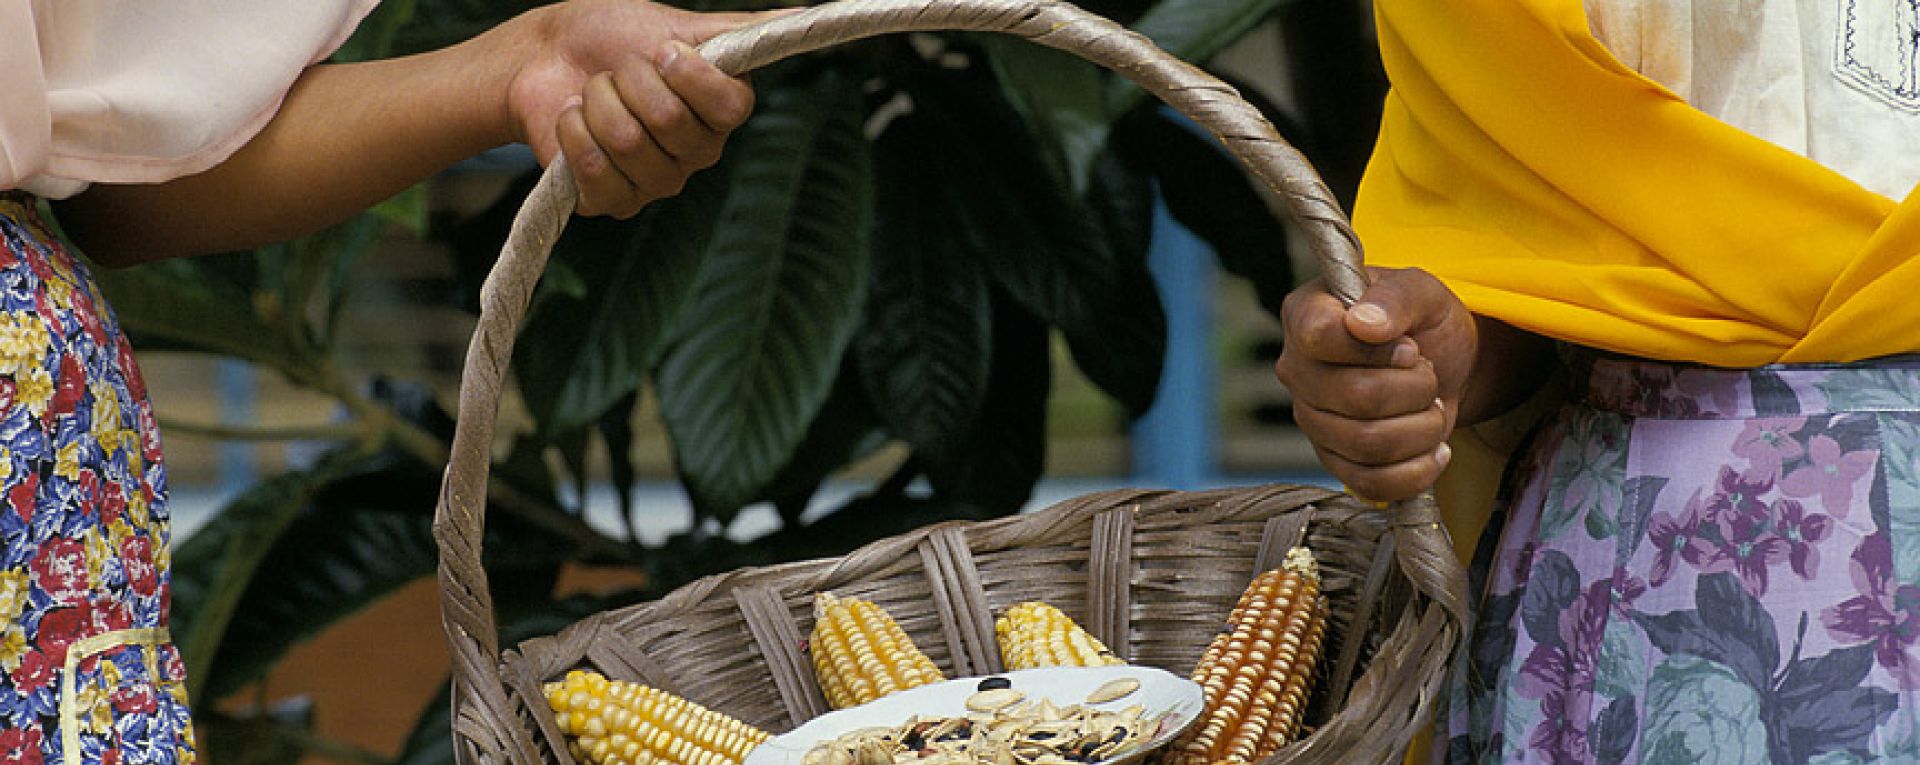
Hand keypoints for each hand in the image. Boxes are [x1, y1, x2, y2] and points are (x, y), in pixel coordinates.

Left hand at [503, 0, 776, 216]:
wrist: (547, 55)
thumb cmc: (614, 35)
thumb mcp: (680, 24)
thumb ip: (741, 30)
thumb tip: (802, 14)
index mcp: (721, 112)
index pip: (730, 107)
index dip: (691, 76)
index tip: (664, 50)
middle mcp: (695, 153)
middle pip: (671, 122)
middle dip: (630, 80)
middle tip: (619, 71)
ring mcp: (654, 182)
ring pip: (628, 144)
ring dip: (597, 102)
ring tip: (593, 93)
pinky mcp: (610, 200)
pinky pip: (596, 171)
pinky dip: (574, 132)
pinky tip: (574, 120)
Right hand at [1273, 267, 1477, 500]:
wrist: (1444, 364)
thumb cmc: (1424, 321)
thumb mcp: (1423, 291)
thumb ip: (1396, 297)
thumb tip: (1364, 323)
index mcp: (1307, 315)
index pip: (1319, 337)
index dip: (1376, 349)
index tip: (1409, 347)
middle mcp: (1298, 369)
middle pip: (1356, 397)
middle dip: (1416, 389)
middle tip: (1429, 376)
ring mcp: (1312, 419)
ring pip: (1367, 443)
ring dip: (1422, 428)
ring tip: (1432, 408)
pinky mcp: (1333, 460)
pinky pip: (1371, 482)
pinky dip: (1416, 470)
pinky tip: (1433, 448)